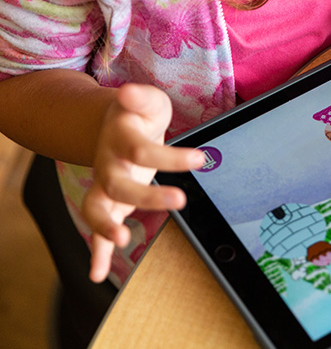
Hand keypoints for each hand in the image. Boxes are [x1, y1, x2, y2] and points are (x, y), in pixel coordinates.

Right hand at [82, 83, 204, 282]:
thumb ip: (140, 98)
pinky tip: (98, 273)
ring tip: (122, 242)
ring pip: (97, 208)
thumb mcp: (147, 101)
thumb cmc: (139, 114)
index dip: (170, 157)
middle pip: (118, 185)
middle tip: (180, 200)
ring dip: (105, 228)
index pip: (142, 150)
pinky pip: (97, 227)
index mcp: (120, 138)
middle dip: (146, 197)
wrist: (117, 124)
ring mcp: (105, 184)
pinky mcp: (107, 201)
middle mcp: (108, 163)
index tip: (200, 158)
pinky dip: (95, 251)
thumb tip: (127, 92)